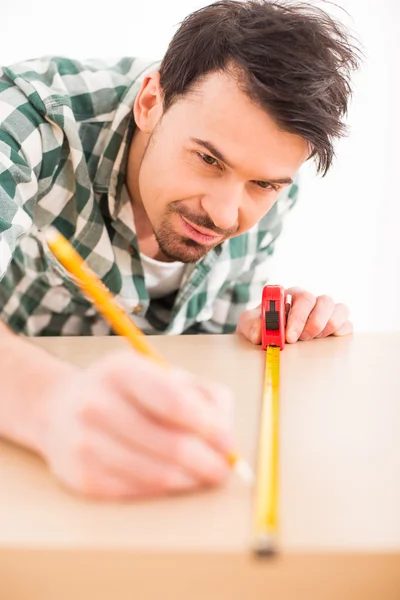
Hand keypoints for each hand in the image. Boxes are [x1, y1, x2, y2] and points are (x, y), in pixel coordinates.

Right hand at [38, 350, 233, 498]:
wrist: (61, 409)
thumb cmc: (127, 391)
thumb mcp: (161, 374)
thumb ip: (202, 395)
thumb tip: (226, 436)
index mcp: (122, 370)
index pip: (174, 402)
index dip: (209, 426)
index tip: (227, 442)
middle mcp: (97, 404)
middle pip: (170, 445)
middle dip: (207, 463)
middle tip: (223, 471)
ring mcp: (85, 443)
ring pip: (156, 475)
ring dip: (189, 481)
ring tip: (201, 476)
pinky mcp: (81, 477)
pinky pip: (137, 492)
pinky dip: (163, 490)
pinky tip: (170, 480)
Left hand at [237, 287, 352, 344]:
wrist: (265, 335)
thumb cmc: (259, 325)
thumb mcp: (247, 323)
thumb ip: (250, 325)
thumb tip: (261, 332)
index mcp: (290, 295)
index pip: (300, 296)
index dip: (298, 316)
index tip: (289, 336)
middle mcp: (310, 300)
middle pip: (323, 301)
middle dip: (313, 324)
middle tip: (300, 340)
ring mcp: (324, 312)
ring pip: (339, 309)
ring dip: (327, 327)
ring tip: (312, 340)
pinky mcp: (335, 325)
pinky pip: (347, 323)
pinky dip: (341, 331)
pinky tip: (326, 340)